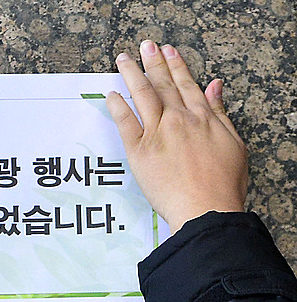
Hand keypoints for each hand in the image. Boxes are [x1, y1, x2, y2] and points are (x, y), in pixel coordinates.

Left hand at [106, 41, 247, 234]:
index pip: (187, 85)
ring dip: (132, 74)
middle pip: (163, 85)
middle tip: (145, 47)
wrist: (206, 210)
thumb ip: (220, 112)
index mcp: (202, 118)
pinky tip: (111, 94)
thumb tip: (215, 86)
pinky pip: (125, 122)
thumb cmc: (223, 185)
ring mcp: (158, 133)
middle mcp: (179, 120)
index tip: (168, 52)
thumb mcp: (234, 144)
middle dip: (153, 62)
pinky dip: (117, 106)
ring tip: (123, 60)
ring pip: (143, 95)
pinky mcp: (140, 152)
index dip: (176, 66)